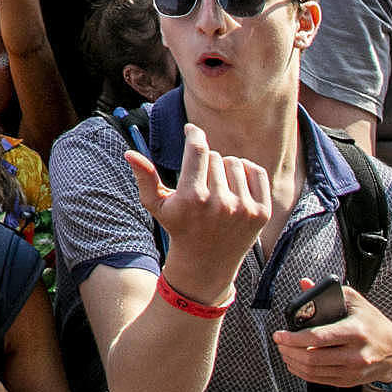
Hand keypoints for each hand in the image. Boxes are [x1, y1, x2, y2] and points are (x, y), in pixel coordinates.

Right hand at [125, 123, 269, 293]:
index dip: (194, 134)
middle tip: (200, 178)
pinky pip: (257, 172)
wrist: (207, 262)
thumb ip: (145, 177)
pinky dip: (246, 171)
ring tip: (217, 183)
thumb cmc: (178, 227)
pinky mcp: (261, 213)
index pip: (198, 150)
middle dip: (205, 161)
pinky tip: (235, 183)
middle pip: (215, 156)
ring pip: (235, 162)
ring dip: (225, 167)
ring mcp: (243, 208)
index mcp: (192, 197)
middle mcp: (220, 203)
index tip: (191, 129)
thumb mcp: (156, 205)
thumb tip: (129, 153)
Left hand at [272, 286, 391, 390]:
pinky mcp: (351, 381)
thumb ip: (328, 292)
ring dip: (293, 362)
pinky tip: (296, 363)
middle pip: (312, 357)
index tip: (279, 335)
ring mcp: (354, 371)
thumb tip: (304, 283)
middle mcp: (356, 354)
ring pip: (314, 371)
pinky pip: (321, 380)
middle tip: (279, 343)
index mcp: (355, 331)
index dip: (294, 338)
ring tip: (284, 352)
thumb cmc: (374, 323)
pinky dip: (303, 373)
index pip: (318, 337)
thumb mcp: (356, 302)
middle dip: (289, 350)